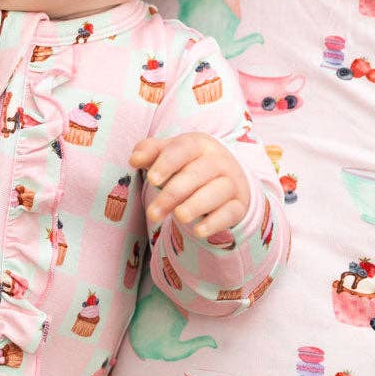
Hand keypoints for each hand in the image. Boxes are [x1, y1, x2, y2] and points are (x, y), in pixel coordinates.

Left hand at [129, 132, 250, 237]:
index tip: (151, 180)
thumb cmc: (188, 165)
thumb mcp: (169, 155)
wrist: (226, 179)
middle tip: (152, 213)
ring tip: (179, 217)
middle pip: (196, 174)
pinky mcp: (239, 205)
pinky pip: (230, 212)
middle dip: (172, 194)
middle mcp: (219, 161)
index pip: (183, 149)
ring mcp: (232, 182)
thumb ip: (150, 152)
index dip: (167, 163)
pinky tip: (198, 231)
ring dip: (196, 205)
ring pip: (217, 191)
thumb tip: (135, 158)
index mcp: (199, 144)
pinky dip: (215, 222)